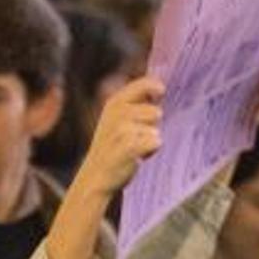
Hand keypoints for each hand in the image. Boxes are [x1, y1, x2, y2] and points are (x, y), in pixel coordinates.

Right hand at [76, 76, 164, 197]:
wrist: (97, 174)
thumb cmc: (114, 145)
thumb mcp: (120, 118)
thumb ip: (138, 102)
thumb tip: (160, 87)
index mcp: (115, 102)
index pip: (145, 84)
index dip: (156, 87)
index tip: (161, 92)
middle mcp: (116, 113)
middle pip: (155, 112)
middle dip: (153, 127)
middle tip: (138, 136)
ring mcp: (120, 129)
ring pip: (155, 130)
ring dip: (151, 139)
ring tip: (136, 147)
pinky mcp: (128, 147)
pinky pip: (155, 142)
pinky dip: (151, 151)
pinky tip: (138, 157)